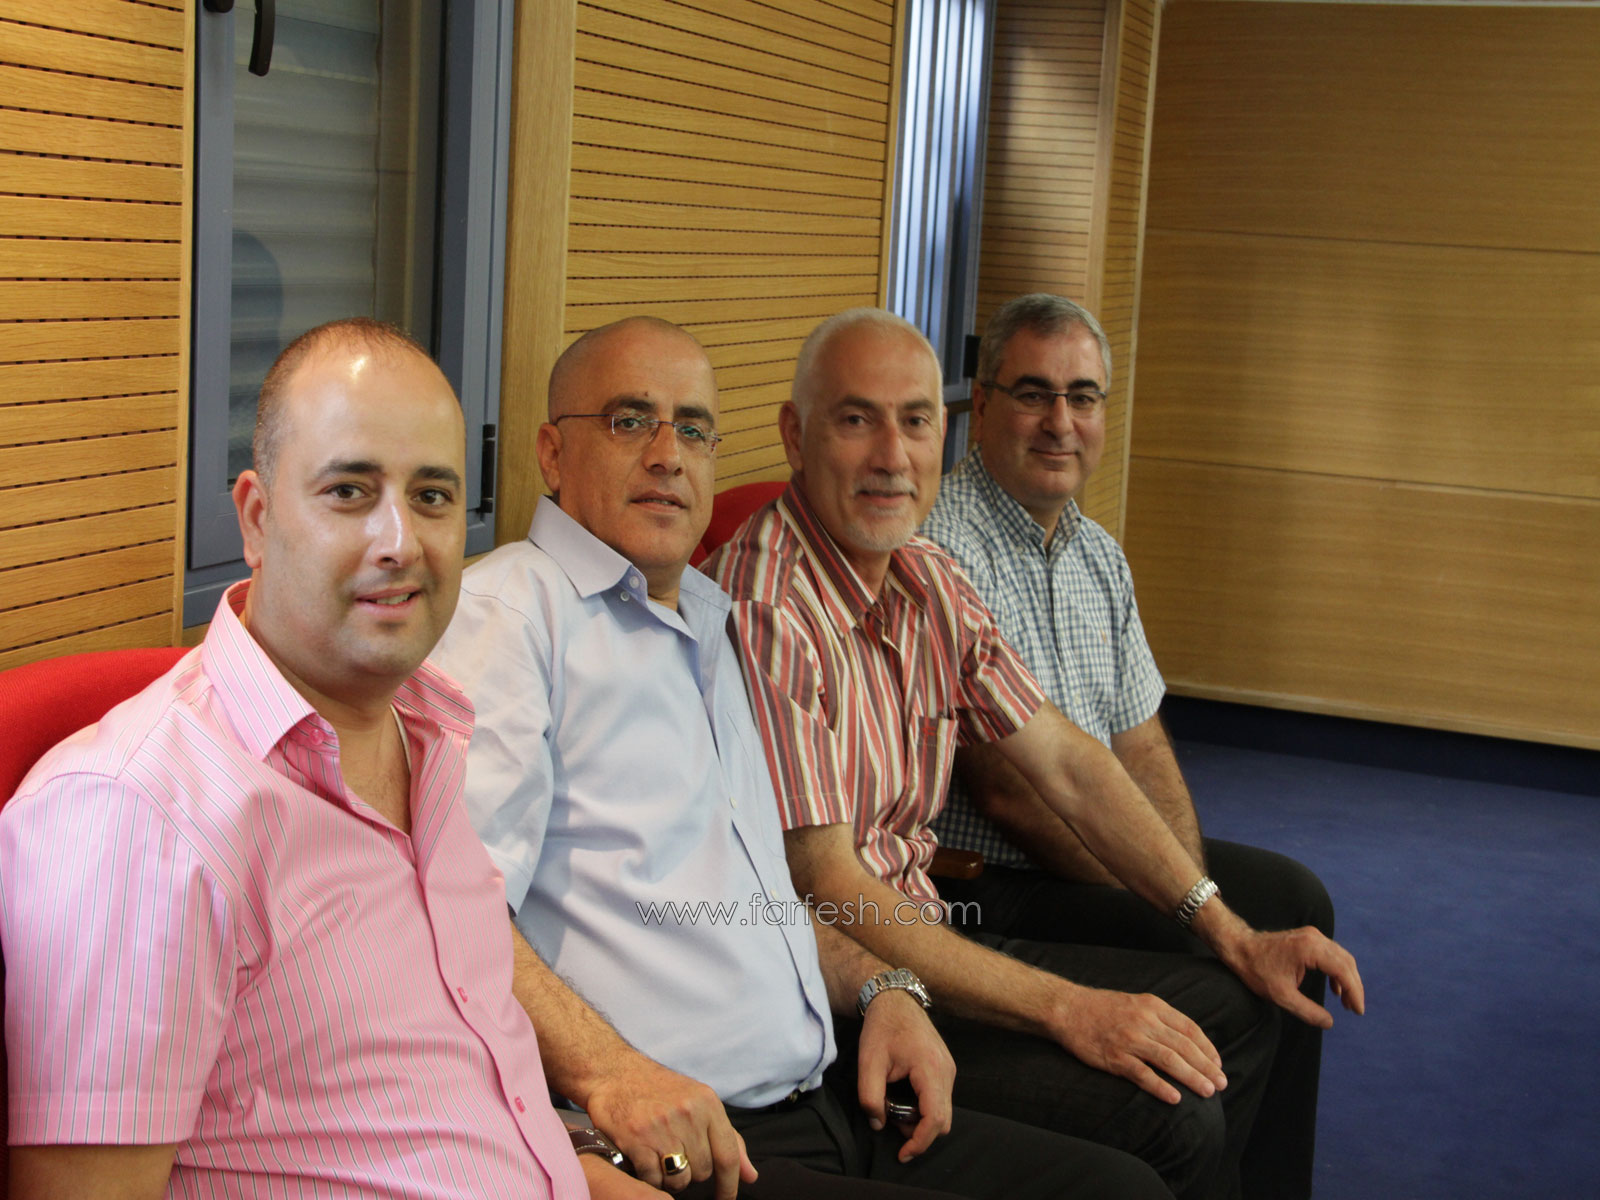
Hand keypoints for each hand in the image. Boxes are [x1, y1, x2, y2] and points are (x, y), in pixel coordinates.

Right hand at [582, 1055, 756, 1198]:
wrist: (614, 1073)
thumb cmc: (659, 1089)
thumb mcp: (699, 1102)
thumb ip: (728, 1139)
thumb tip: (750, 1175)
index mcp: (708, 1103)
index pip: (728, 1155)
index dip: (730, 1184)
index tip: (726, 1199)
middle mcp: (688, 1113)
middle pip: (703, 1171)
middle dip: (692, 1171)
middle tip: (677, 1153)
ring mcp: (662, 1127)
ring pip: (679, 1179)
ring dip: (671, 1177)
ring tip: (661, 1155)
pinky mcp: (637, 1139)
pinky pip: (653, 1178)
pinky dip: (650, 1176)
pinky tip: (645, 1157)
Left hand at [856, 989, 954, 1161]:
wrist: (895, 1001)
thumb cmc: (882, 1028)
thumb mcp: (868, 1062)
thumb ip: (870, 1097)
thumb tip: (878, 1123)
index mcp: (930, 1068)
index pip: (935, 1118)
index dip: (920, 1142)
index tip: (903, 1154)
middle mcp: (946, 1070)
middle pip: (944, 1120)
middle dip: (920, 1132)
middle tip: (892, 1122)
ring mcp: (949, 1069)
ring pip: (944, 1111)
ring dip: (922, 1120)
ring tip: (894, 1108)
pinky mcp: (946, 1068)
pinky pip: (942, 1099)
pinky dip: (925, 1108)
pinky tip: (904, 1098)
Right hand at [1046, 984, 1227, 1105]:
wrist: (1067, 1008)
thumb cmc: (1103, 1008)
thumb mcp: (1136, 1003)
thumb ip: (1160, 1018)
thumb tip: (1187, 1040)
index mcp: (1153, 1006)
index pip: (1189, 1029)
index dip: (1207, 1048)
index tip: (1218, 1064)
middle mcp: (1144, 1021)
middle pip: (1184, 1046)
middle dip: (1206, 1067)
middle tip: (1221, 1084)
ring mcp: (1129, 1039)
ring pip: (1169, 1060)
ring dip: (1192, 1077)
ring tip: (1207, 1091)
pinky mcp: (1114, 1057)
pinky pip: (1142, 1074)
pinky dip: (1161, 1087)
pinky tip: (1175, 1098)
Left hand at [1225, 926, 1365, 1027]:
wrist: (1239, 947)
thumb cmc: (1256, 970)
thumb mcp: (1281, 996)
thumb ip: (1307, 1011)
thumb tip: (1329, 1023)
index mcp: (1310, 949)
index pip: (1343, 970)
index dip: (1354, 991)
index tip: (1358, 1011)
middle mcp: (1315, 938)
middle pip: (1346, 962)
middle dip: (1354, 987)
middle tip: (1355, 1009)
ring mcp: (1312, 936)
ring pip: (1340, 957)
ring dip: (1347, 979)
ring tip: (1347, 1003)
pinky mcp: (1308, 938)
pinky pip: (1331, 954)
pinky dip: (1337, 971)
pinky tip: (1335, 989)